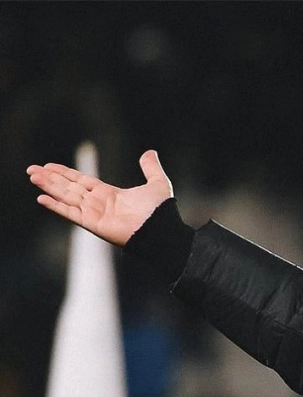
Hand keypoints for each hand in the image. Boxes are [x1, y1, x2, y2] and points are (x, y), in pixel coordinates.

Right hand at [26, 150, 172, 246]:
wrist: (162, 230)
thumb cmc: (161, 212)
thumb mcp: (157, 184)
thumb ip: (151, 168)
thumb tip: (150, 152)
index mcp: (110, 195)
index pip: (82, 181)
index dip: (65, 173)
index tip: (49, 166)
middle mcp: (100, 204)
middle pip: (70, 188)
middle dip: (51, 178)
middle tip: (32, 169)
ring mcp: (96, 214)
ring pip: (67, 197)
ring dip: (49, 187)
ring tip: (32, 176)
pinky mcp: (94, 224)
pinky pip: (71, 214)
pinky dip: (57, 206)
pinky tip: (42, 198)